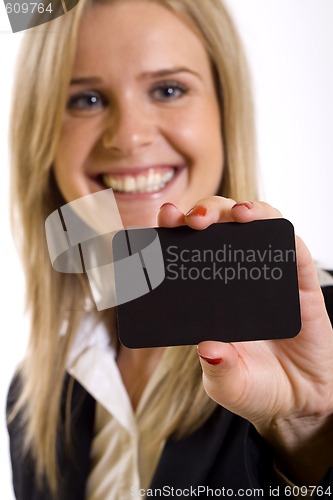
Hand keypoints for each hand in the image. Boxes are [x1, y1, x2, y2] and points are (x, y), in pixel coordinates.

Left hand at [158, 197, 332, 483]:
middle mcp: (236, 278)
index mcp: (208, 296)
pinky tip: (269, 227)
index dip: (174, 232)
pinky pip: (293, 248)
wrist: (300, 397)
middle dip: (204, 213)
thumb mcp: (229, 384)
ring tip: (235, 215)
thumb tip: (209, 348)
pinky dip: (280, 230)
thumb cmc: (257, 387)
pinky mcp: (300, 281)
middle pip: (218, 228)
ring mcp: (268, 275)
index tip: (163, 221)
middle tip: (192, 220)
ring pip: (254, 225)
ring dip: (242, 210)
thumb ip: (218, 369)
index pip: (188, 252)